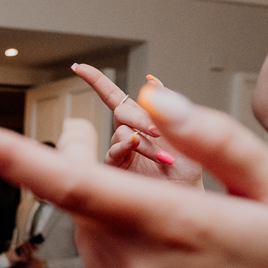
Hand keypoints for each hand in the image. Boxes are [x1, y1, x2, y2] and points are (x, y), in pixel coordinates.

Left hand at [0, 87, 267, 267]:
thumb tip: (151, 100)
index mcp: (172, 225)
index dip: (12, 157)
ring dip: (111, 216)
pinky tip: (175, 266)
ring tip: (179, 226)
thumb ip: (210, 135)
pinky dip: (121, 255)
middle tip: (109, 138)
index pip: (72, 185)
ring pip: (88, 238)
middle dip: (85, 167)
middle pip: (79, 203)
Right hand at [77, 67, 204, 186]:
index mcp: (142, 122)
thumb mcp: (187, 133)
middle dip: (140, 116)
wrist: (186, 199)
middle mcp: (128, 135)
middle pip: (121, 111)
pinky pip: (112, 153)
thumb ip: (171, 106)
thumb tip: (153, 80)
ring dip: (142, 139)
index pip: (117, 97)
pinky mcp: (115, 172)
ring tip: (163, 155)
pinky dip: (125, 147)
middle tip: (158, 131)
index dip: (97, 82)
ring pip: (121, 132)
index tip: (79, 68)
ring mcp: (120, 153)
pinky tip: (136, 146)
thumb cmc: (187, 173)